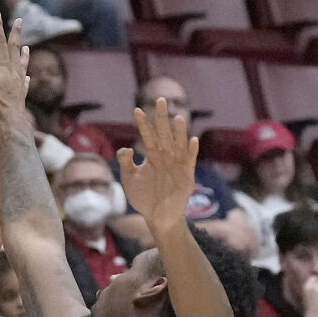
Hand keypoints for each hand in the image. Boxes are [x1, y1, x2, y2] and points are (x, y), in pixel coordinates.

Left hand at [117, 98, 198, 236]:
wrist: (157, 217)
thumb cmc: (143, 198)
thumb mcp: (129, 180)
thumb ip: (125, 163)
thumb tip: (126, 148)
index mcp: (152, 155)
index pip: (147, 135)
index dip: (143, 124)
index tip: (137, 110)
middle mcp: (165, 156)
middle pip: (163, 133)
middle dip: (161, 118)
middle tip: (160, 100)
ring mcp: (177, 164)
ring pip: (178, 143)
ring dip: (179, 131)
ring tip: (177, 118)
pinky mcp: (186, 175)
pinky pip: (190, 161)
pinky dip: (192, 151)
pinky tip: (192, 141)